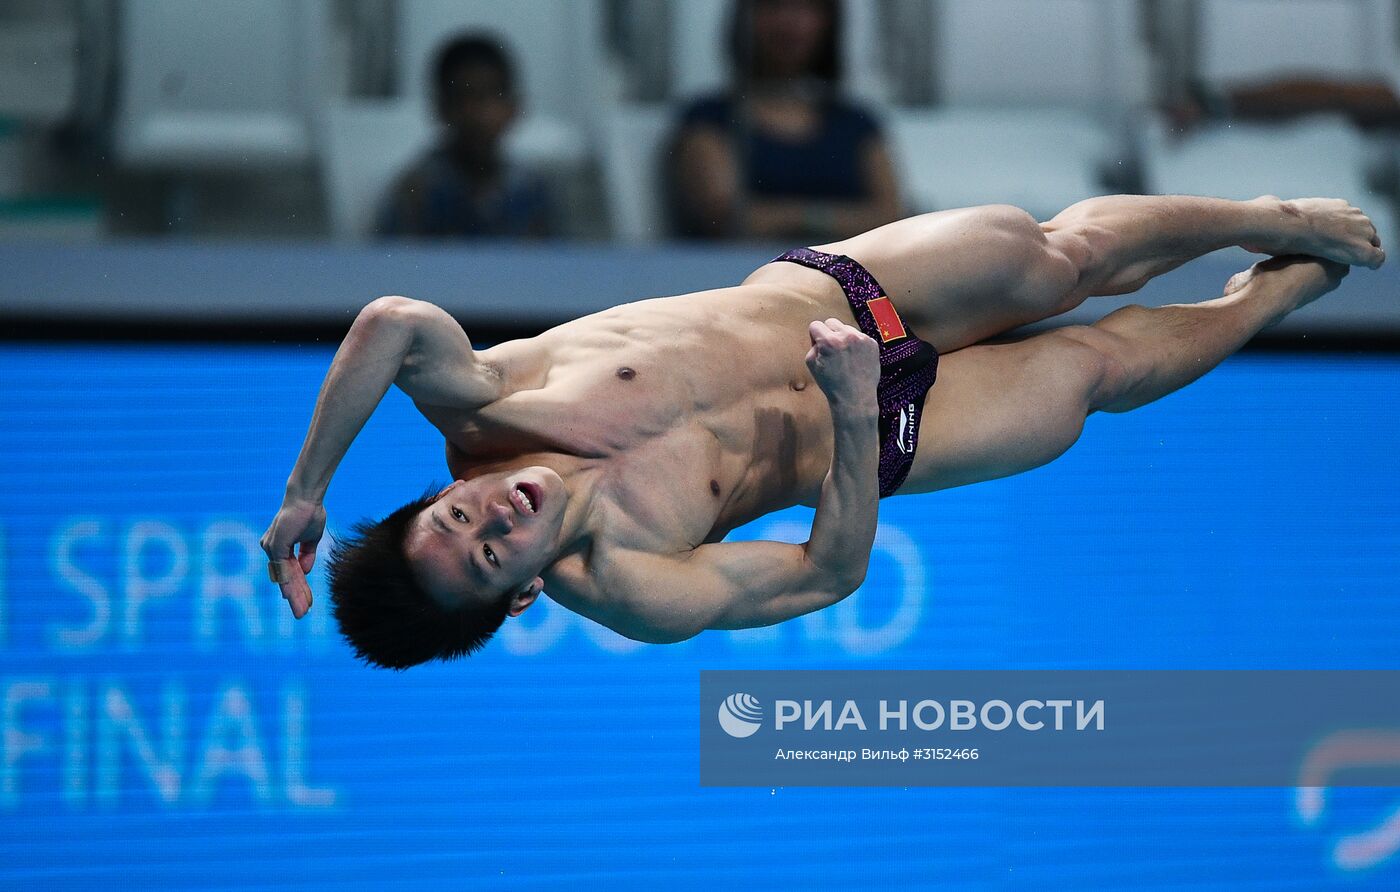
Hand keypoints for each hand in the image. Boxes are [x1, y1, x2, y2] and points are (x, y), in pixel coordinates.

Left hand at [260, 497, 325, 618]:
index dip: (300, 588)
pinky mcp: (275, 546)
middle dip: (296, 597)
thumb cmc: (309, 512)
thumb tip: (305, 572)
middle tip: (302, 615)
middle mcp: (272, 549)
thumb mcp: (312, 538)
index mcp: (280, 547)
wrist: (307, 498)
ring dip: (294, 596)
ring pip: (285, 578)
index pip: (291, 573)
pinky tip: (293, 596)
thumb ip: (307, 555)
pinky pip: (284, 570)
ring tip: (301, 612)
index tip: (308, 603)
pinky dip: (289, 583)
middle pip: (286, 578)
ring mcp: (272, 548)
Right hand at [805, 318, 879, 410]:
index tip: (818, 345)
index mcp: (829, 341)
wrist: (855, 397)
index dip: (814, 335)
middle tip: (831, 350)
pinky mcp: (873, 344)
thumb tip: (818, 337)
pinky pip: (860, 337)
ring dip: (843, 338)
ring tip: (844, 357)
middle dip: (829, 333)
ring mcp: (862, 339)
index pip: (816, 325)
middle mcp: (846, 336)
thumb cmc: (832, 384)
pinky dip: (856, 344)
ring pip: (847, 328)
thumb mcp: (811, 365)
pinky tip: (855, 359)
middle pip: (831, 322)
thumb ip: (813, 346)